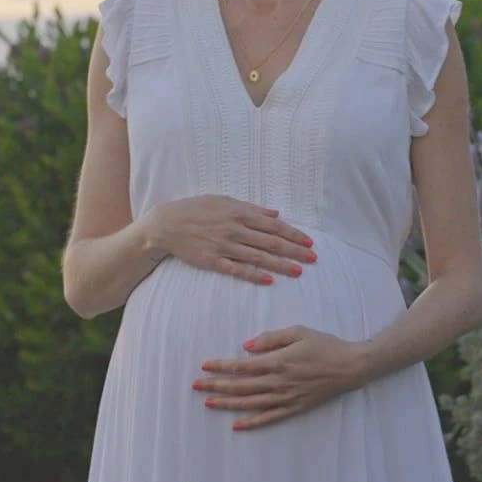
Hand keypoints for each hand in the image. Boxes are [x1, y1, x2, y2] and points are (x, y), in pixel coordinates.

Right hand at [143, 195, 316, 284]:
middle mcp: (235, 229)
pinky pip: (237, 270)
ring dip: (280, 265)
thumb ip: (252, 208)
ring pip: (258, 257)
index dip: (293, 234)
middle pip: (271, 242)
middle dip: (294, 250)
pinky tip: (269, 280)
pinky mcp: (213, 261)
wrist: (168, 223)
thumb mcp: (224, 201)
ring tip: (298, 271)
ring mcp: (224, 246)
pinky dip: (253, 275)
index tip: (309, 241)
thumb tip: (276, 212)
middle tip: (313, 258)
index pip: (273, 225)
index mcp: (240, 212)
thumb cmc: (197, 209)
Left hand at [191, 325, 365, 430]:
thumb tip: (246, 347)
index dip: (221, 366)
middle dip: (216, 385)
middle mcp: (278, 382)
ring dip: (227, 404)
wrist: (350, 366)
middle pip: (240, 386)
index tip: (204, 366)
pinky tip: (236, 425)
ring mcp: (286, 398)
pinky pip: (269, 418)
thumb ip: (271, 338)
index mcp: (277, 361)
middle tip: (195, 385)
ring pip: (250, 404)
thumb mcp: (298, 332)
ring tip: (208, 403)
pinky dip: (251, 422)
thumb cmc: (324, 345)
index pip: (241, 366)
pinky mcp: (295, 408)